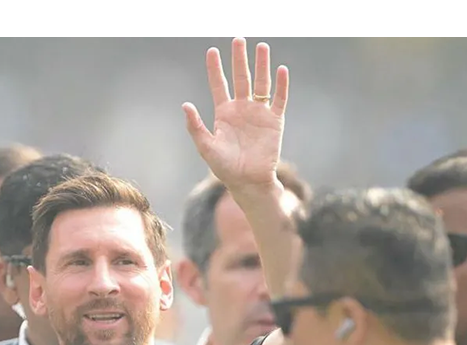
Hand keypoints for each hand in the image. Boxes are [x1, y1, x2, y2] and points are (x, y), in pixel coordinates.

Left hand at [183, 38, 287, 191]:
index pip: (219, 84)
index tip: (212, 51)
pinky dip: (281, 86)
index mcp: (224, 113)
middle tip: (238, 40)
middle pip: (241, 78)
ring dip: (261, 66)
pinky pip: (279, 100)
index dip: (215, 68)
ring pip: (261, 84)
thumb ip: (196, 126)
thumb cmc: (225, 168)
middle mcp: (242, 109)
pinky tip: (281, 70)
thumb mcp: (206, 147)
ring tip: (262, 46)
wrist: (249, 182)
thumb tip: (185, 105)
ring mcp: (259, 113)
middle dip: (239, 59)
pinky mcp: (274, 121)